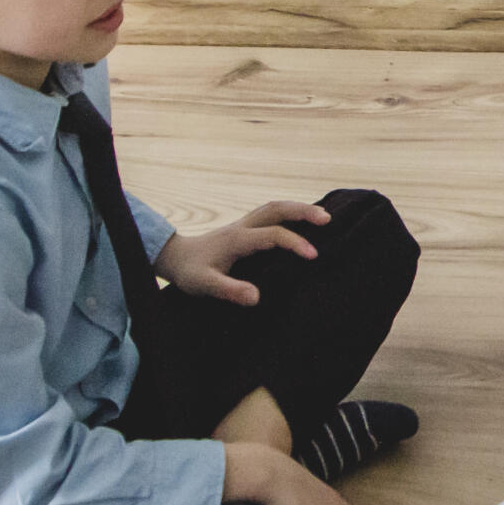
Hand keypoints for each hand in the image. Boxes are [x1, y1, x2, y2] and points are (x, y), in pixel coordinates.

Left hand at [152, 201, 332, 306]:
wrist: (175, 257)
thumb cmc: (190, 273)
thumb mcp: (205, 285)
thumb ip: (230, 290)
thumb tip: (256, 297)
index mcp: (236, 239)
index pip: (272, 234)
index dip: (294, 242)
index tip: (314, 255)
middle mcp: (242, 226)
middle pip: (276, 208)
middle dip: (303, 211)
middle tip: (328, 219)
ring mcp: (244, 223)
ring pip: (275, 207)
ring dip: (299, 208)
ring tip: (323, 215)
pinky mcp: (246, 227)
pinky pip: (271, 214)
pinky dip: (290, 213)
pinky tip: (303, 220)